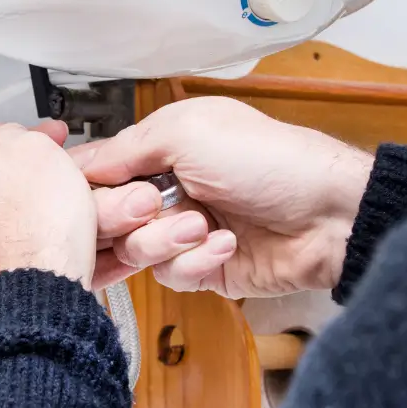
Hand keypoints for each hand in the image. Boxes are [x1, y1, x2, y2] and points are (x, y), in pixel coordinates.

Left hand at [0, 120, 96, 290]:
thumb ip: (16, 134)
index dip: (34, 141)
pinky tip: (76, 255)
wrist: (35, 292)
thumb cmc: (34, 223)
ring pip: (20, 226)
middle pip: (7, 189)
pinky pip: (29, 259)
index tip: (56, 143)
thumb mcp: (34, 149)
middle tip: (72, 186)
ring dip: (49, 223)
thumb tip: (8, 133)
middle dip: (40, 187)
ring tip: (81, 225)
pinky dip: (51, 256)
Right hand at [74, 97, 373, 297]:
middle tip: (151, 207)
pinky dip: (194, 261)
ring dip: (165, 240)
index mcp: (160, 150)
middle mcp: (167, 191)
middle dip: (125, 217)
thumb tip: (76, 162)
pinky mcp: (201, 269)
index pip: (97, 173)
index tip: (89, 195)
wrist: (331, 215)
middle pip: (107, 218)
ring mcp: (183, 231)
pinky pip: (169, 276)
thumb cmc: (272, 161)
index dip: (87, 189)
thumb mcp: (188, 131)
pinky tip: (225, 244)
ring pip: (134, 251)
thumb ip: (125, 147)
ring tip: (202, 226)